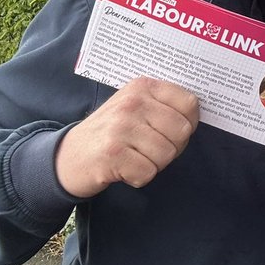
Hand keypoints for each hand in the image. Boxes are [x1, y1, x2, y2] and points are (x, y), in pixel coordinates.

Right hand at [55, 77, 199, 197]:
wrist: (69, 156)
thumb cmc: (111, 132)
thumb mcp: (135, 106)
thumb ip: (164, 105)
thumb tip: (196, 116)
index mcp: (143, 86)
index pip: (189, 104)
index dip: (187, 123)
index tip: (170, 131)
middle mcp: (132, 102)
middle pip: (181, 132)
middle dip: (171, 148)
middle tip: (148, 149)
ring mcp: (121, 127)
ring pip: (166, 155)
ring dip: (154, 164)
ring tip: (134, 156)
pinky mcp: (112, 154)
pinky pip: (148, 173)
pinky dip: (139, 177)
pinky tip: (124, 168)